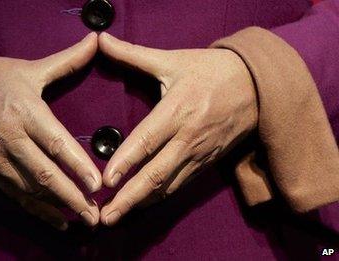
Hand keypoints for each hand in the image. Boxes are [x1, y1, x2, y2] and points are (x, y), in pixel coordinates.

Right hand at [0, 33, 100, 228]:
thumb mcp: (29, 68)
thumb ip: (66, 60)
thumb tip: (96, 41)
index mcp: (24, 110)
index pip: (54, 142)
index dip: (76, 164)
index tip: (97, 184)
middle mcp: (11, 138)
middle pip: (44, 174)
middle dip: (72, 197)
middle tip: (97, 215)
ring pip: (30, 189)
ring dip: (58, 207)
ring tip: (84, 220)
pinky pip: (15, 195)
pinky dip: (37, 211)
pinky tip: (59, 222)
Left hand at [98, 33, 257, 225]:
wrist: (258, 85)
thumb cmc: (211, 71)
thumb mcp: (173, 60)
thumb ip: (133, 54)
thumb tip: (101, 39)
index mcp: (177, 111)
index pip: (147, 141)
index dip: (126, 162)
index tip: (106, 182)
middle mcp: (187, 137)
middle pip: (155, 174)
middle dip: (128, 198)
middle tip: (104, 217)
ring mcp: (199, 154)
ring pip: (168, 186)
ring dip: (141, 204)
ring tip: (116, 218)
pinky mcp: (207, 163)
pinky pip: (181, 185)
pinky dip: (160, 199)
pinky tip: (142, 207)